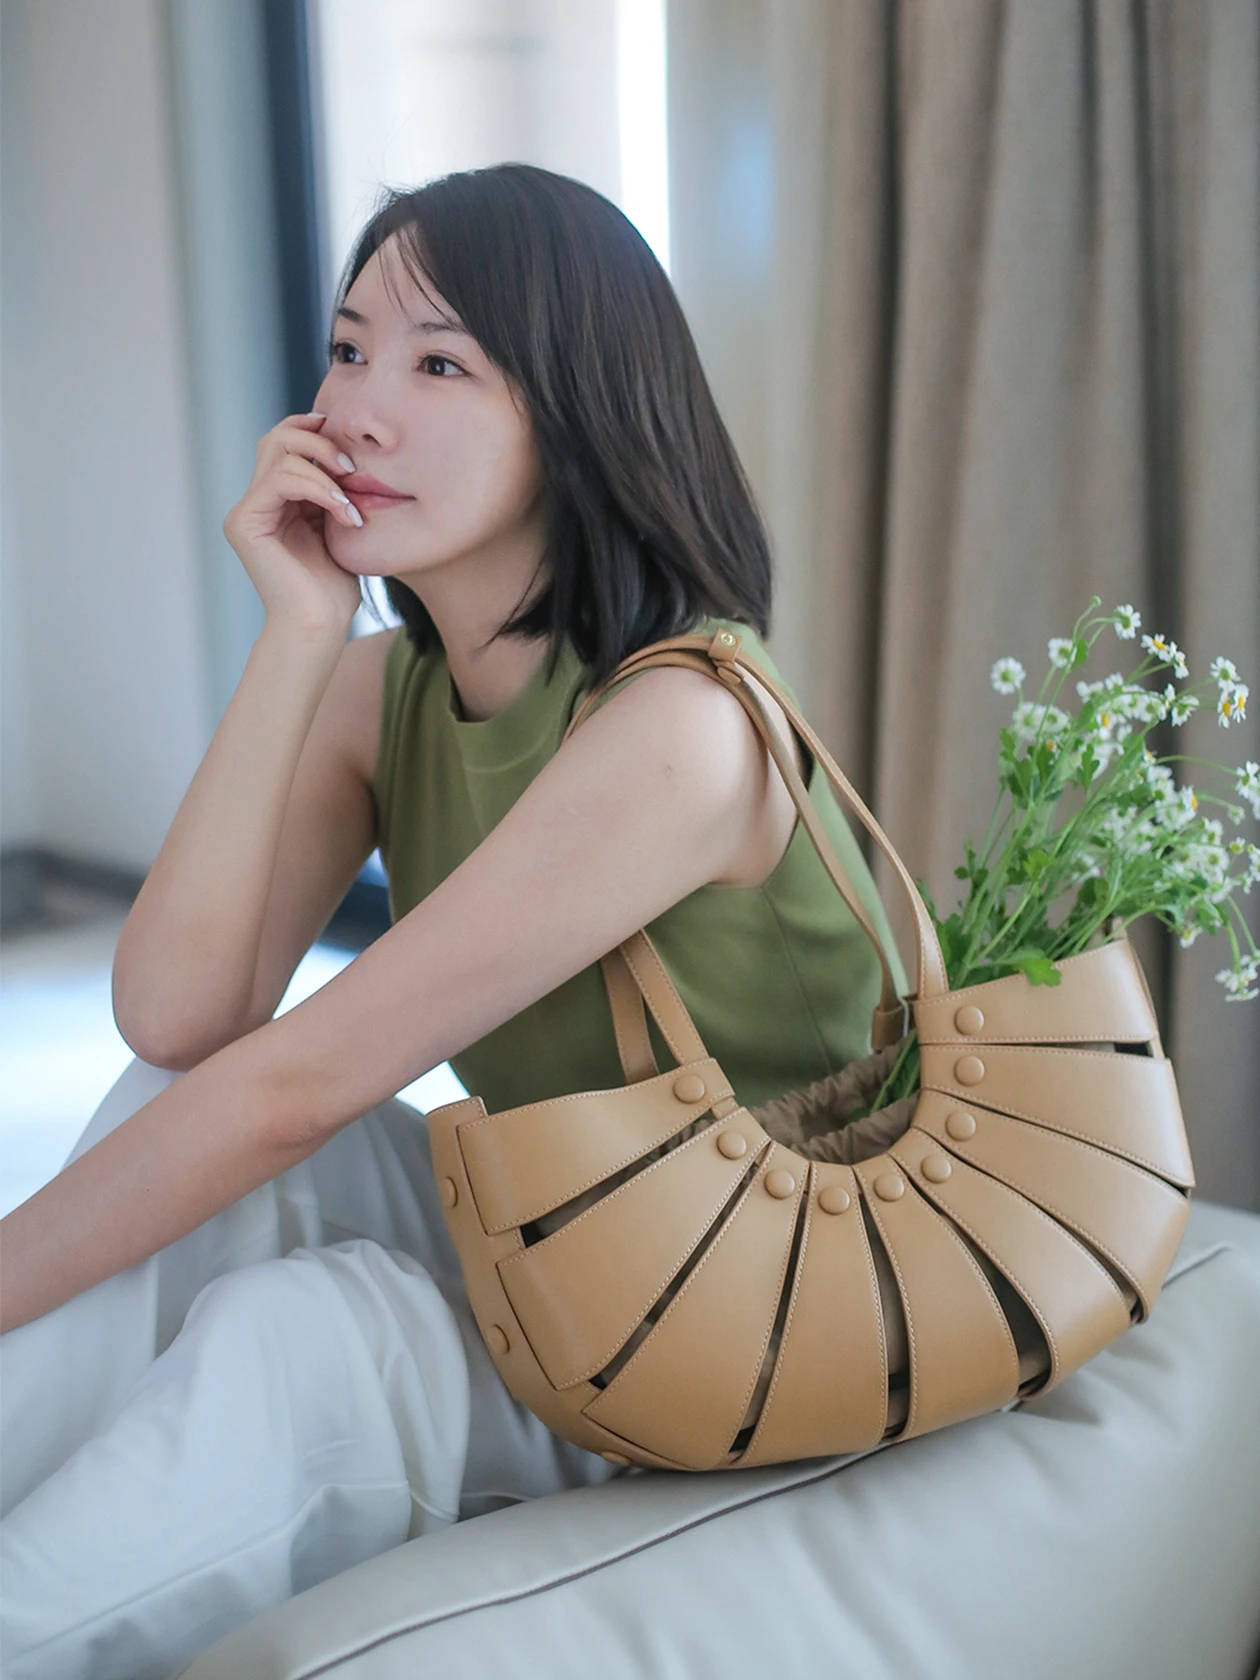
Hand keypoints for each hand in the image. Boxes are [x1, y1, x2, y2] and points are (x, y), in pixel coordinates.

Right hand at [223, 413, 365, 636]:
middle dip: (319, 442)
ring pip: (279, 454)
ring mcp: (247, 511)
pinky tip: (343, 511)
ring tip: (351, 504)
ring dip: (324, 470)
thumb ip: (334, 492)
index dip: (315, 432)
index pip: (287, 443)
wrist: (320, 626)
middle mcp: (257, 502)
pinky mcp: (245, 523)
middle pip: (276, 438)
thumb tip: (350, 453)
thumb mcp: (339, 528)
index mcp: (277, 500)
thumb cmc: (334, 588)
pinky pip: (279, 481)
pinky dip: (317, 488)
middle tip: (352, 467)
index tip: (353, 447)